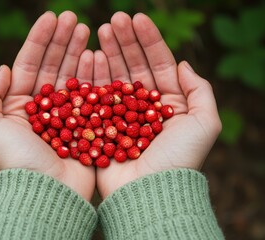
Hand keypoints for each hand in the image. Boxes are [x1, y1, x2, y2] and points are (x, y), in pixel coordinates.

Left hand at [0, 11, 95, 200]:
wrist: (46, 192)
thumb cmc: (16, 161)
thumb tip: (3, 68)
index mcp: (20, 105)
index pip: (30, 64)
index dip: (40, 40)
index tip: (52, 17)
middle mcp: (45, 108)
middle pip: (54, 66)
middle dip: (63, 41)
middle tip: (75, 18)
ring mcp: (68, 115)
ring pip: (74, 76)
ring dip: (80, 52)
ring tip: (88, 30)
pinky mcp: (87, 124)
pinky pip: (91, 94)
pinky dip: (94, 75)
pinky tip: (97, 55)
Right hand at [96, 12, 221, 198]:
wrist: (149, 192)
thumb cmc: (179, 160)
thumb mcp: (204, 123)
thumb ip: (200, 90)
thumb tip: (183, 63)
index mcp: (168, 104)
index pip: (158, 64)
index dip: (148, 40)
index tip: (137, 18)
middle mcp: (143, 107)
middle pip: (134, 66)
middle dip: (125, 41)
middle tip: (114, 20)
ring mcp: (120, 115)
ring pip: (114, 77)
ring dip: (108, 53)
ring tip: (100, 31)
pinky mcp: (102, 125)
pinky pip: (97, 96)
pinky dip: (94, 76)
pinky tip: (91, 57)